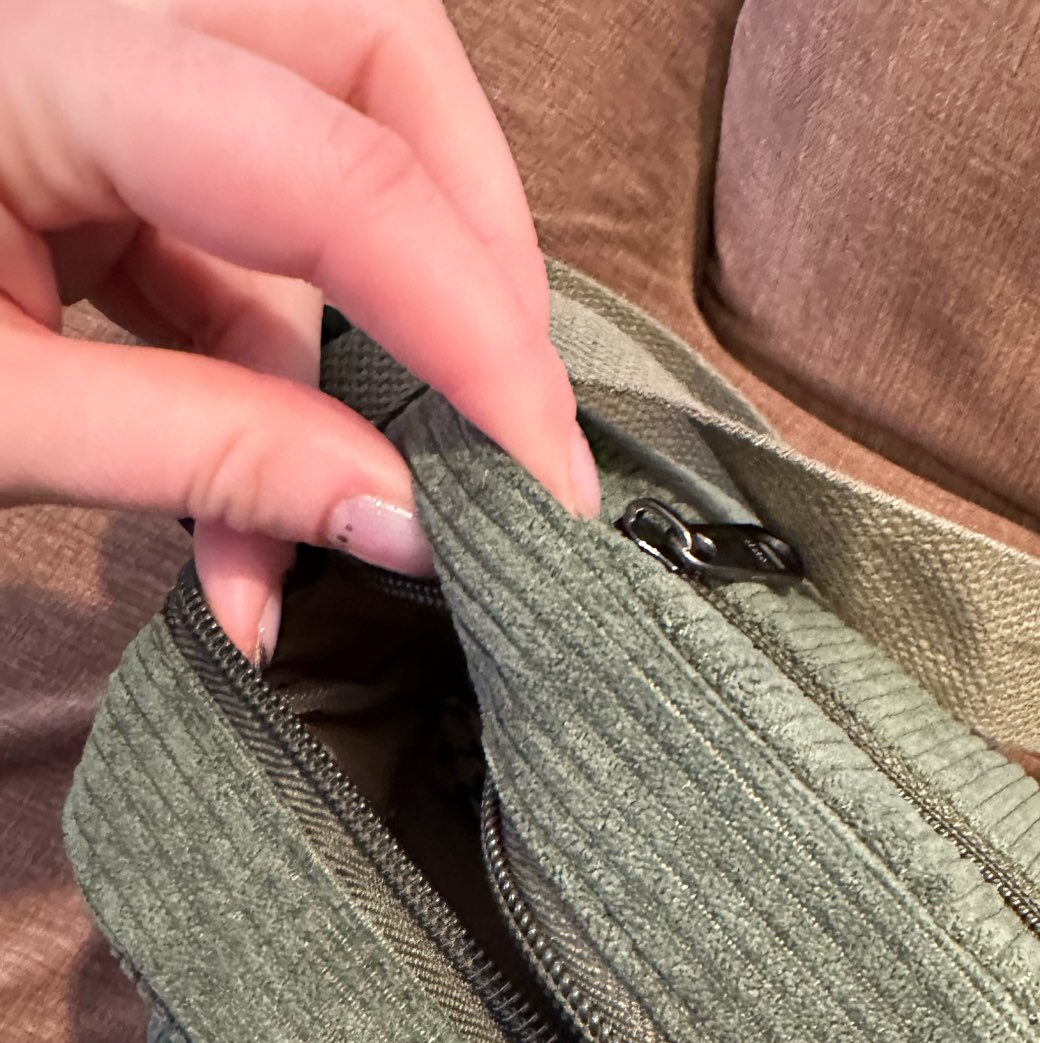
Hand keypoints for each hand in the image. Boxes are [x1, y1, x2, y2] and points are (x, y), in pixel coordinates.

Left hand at [0, 0, 598, 655]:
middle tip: (505, 437)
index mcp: (35, 41)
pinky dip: (267, 381)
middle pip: (376, 56)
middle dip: (467, 259)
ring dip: (352, 363)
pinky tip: (245, 524)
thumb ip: (203, 456)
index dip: (472, 324)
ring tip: (306, 550)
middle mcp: (90, 0)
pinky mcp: (87, 125)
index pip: (334, 162)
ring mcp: (93, 52)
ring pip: (329, 148)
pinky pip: (242, 232)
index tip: (547, 479)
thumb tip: (403, 526)